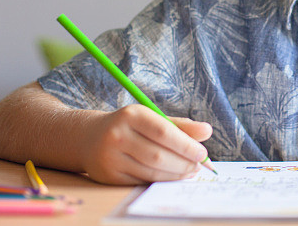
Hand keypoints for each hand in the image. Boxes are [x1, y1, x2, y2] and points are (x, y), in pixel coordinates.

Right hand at [80, 104, 212, 184]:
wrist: (89, 138)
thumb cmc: (130, 126)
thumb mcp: (152, 118)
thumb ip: (180, 125)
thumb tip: (207, 131)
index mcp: (131, 115)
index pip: (163, 132)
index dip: (186, 145)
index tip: (203, 153)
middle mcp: (117, 135)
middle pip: (158, 155)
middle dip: (183, 163)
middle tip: (199, 167)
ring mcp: (110, 157)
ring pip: (150, 172)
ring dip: (175, 175)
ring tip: (189, 172)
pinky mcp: (108, 176)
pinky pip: (140, 182)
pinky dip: (160, 181)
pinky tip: (171, 178)